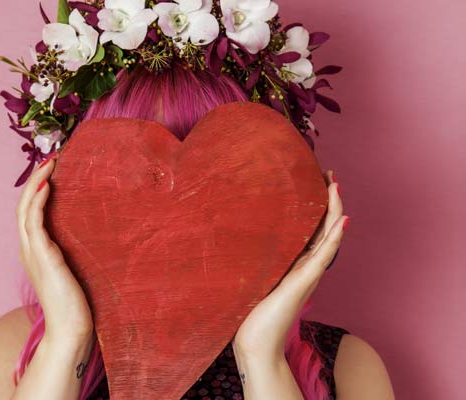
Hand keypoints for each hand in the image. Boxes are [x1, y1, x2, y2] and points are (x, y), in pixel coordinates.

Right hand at [16, 151, 93, 344]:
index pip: (29, 213)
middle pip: (22, 205)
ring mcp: (32, 252)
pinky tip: (47, 185)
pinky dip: (37, 201)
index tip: (52, 170)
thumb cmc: (76, 302)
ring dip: (35, 183)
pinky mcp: (42, 256)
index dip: (36, 189)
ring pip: (24, 209)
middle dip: (35, 179)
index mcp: (35, 251)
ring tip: (49, 163)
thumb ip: (71, 252)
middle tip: (51, 158)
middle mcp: (28, 249)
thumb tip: (89, 234)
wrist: (71, 328)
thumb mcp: (73, 269)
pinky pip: (34, 221)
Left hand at [233, 170, 348, 359]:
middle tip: (330, 174)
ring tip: (337, 187)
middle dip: (329, 200)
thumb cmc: (251, 312)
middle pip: (325, 228)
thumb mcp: (254, 277)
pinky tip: (342, 221)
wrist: (255, 342)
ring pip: (329, 237)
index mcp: (295, 263)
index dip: (317, 206)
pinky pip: (323, 256)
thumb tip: (241, 239)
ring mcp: (307, 274)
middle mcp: (306, 266)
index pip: (312, 229)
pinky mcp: (302, 282)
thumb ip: (257, 261)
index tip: (315, 180)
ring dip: (335, 211)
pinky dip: (334, 238)